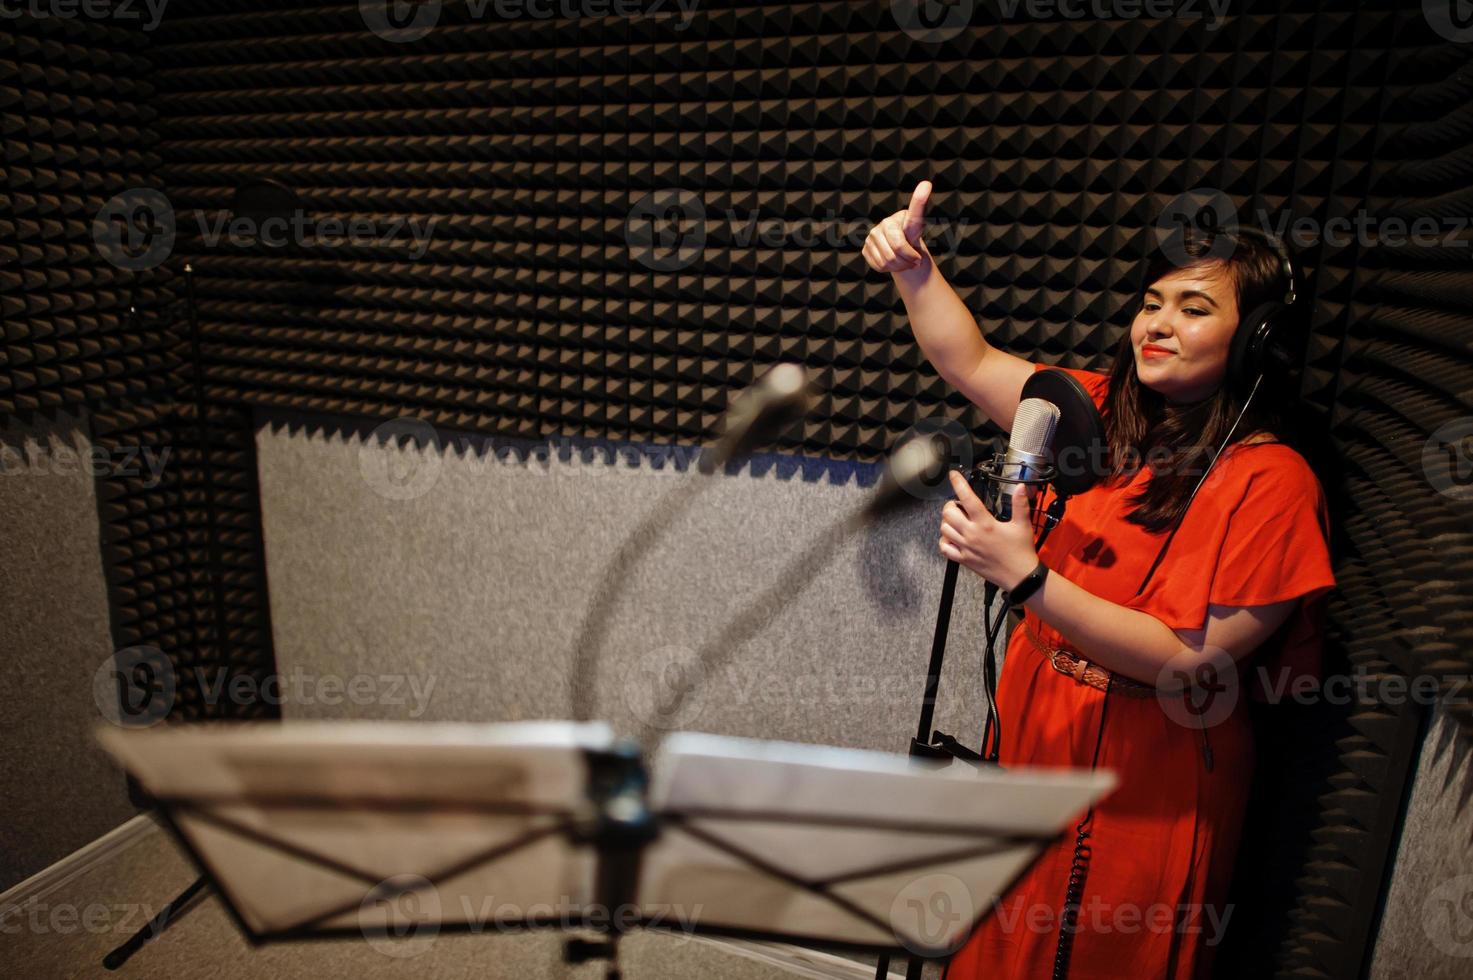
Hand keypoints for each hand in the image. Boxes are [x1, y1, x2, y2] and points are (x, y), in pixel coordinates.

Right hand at [862, 181, 932, 275]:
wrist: (898, 251)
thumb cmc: (910, 240)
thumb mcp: (919, 230)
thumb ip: (922, 217)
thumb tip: (926, 183)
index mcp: (902, 218)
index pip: (913, 212)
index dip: (920, 200)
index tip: (927, 185)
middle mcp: (884, 224)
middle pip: (898, 248)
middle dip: (908, 260)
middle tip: (915, 262)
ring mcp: (872, 236)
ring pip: (888, 260)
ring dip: (899, 266)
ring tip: (904, 262)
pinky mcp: (865, 248)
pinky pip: (879, 265)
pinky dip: (887, 269)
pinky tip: (891, 262)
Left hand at [938, 469, 1039, 590]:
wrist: (1020, 576)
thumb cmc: (1021, 551)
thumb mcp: (1022, 525)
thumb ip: (1020, 504)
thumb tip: (1019, 487)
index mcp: (985, 523)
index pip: (967, 498)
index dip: (958, 484)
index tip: (953, 475)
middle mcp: (972, 534)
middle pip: (948, 513)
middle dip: (950, 505)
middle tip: (959, 505)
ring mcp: (966, 548)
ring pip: (944, 529)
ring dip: (947, 522)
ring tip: (956, 520)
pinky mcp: (964, 560)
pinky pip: (945, 548)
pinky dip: (944, 541)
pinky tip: (953, 537)